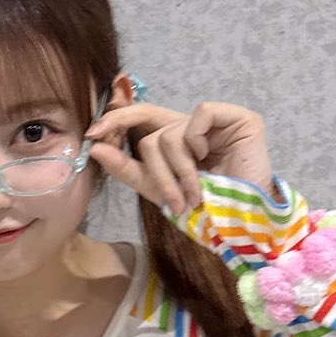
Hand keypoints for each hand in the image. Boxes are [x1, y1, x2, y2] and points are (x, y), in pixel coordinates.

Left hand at [86, 100, 272, 217]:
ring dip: (181, 171)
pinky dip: (200, 141)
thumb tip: (95, 147)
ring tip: (197, 193)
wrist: (242, 223)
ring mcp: (216, 121)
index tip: (93, 136)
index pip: (140, 118)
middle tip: (171, 199)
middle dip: (157, 171)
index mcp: (175, 139)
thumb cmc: (205, 208)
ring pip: (171, 132)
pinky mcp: (238, 118)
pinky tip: (212, 159)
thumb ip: (126, 168)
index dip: (116, 120)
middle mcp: (193, 126)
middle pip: (152, 132)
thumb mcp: (157, 190)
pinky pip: (201, 114)